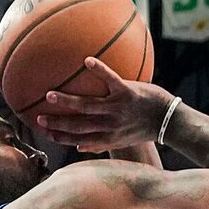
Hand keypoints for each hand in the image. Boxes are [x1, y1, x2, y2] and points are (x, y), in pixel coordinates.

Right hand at [31, 58, 173, 150]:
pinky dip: (99, 70)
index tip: (44, 133)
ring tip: (50, 94)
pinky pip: (110, 79)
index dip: (59, 138)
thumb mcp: (123, 141)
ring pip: (87, 106)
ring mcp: (117, 109)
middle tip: (39, 118)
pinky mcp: (128, 93)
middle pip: (77, 126)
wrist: (169, 120)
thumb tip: (79, 147)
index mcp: (107, 138)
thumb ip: (101, 144)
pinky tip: (86, 60)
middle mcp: (109, 126)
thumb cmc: (144, 129)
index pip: (77, 140)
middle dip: (57, 123)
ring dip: (67, 101)